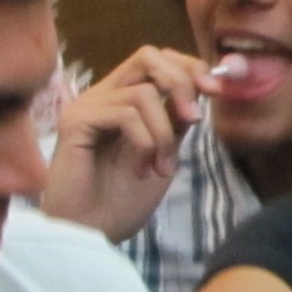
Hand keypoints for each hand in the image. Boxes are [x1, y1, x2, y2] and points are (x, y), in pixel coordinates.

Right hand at [41, 46, 215, 240]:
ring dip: (165, 133)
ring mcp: (87, 106)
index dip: (189, 67)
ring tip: (159, 167)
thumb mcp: (163, 154)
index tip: (215, 90)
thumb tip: (201, 90)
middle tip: (194, 118)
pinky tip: (140, 170)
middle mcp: (103, 96)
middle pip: (148, 56)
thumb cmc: (121, 201)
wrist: (92, 235)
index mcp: (122, 100)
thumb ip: (176, 121)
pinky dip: (145, 142)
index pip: (157, 60)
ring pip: (144, 92)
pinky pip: (126, 114)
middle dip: (182, 82)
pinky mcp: (76, 121)